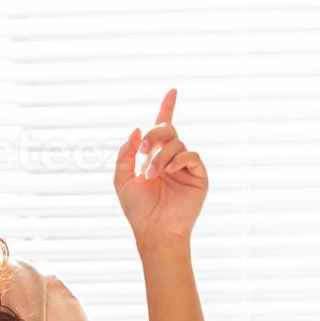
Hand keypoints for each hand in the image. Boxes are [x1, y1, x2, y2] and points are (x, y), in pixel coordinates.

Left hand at [113, 87, 207, 247]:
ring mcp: (185, 167)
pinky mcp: (198, 176)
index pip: (162, 128)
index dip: (167, 108)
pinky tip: (169, 171)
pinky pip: (192, 156)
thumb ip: (126, 153)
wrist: (153, 229)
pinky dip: (179, 159)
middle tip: (144, 151)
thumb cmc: (137, 208)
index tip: (173, 91)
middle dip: (155, 135)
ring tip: (152, 175)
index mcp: (153, 157)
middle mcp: (171, 159)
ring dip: (161, 156)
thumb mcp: (122, 178)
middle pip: (168, 130)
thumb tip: (137, 130)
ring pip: (177, 144)